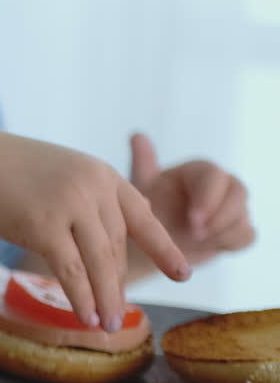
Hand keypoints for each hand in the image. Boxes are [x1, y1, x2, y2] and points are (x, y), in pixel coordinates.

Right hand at [0, 133, 189, 331]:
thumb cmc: (11, 172)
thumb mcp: (64, 174)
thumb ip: (88, 200)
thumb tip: (103, 246)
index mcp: (104, 176)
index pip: (143, 216)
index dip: (164, 249)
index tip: (183, 274)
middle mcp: (95, 188)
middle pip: (117, 247)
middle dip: (118, 285)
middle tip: (118, 314)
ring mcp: (71, 205)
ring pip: (99, 262)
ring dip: (105, 298)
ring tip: (106, 325)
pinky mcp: (45, 226)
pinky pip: (71, 270)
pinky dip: (81, 296)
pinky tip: (84, 316)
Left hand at [128, 132, 254, 267]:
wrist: (147, 241)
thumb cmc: (144, 209)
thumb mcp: (140, 188)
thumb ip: (143, 163)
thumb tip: (137, 135)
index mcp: (198, 171)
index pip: (214, 176)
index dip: (208, 197)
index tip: (193, 219)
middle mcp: (220, 184)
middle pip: (237, 193)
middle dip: (219, 216)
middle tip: (196, 234)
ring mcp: (231, 207)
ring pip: (243, 215)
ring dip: (221, 232)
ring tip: (194, 241)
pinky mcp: (236, 228)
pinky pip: (246, 235)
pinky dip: (228, 242)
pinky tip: (204, 247)